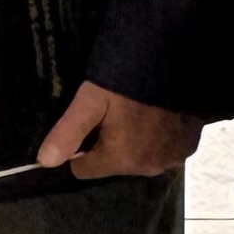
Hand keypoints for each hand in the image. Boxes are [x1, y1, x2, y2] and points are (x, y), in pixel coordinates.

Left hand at [37, 82, 200, 180]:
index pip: (84, 169)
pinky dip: (158, 137)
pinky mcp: (190, 148)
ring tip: (136, 110)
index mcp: (121, 161)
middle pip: (113, 163)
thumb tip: (43, 161)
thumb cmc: (131, 80)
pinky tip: (158, 113)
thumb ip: (68, 132)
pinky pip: (162, 149)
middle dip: (109, 143)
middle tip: (114, 111)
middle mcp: (148, 168)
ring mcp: (173, 160)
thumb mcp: (92, 99)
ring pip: (138, 156)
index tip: (88, 122)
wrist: (182, 64)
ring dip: (135, 141)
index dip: (81, 147)